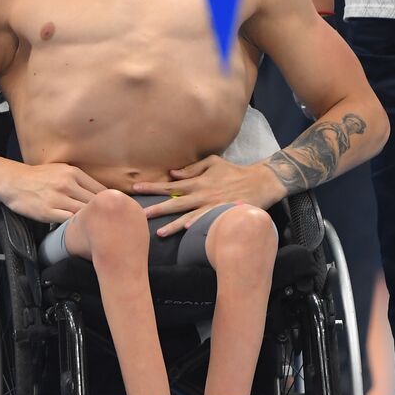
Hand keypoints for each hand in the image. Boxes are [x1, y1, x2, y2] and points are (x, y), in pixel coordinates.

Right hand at [0, 163, 106, 223]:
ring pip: (83, 213)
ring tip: (99, 229)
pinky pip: (68, 221)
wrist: (13, 181)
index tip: (115, 210)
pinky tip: (81, 230)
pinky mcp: (48, 211)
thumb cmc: (37, 177)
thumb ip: (78, 180)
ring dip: (92, 221)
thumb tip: (98, 193)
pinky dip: (76, 226)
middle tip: (111, 223)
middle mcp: (67, 184)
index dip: (109, 202)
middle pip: (95, 202)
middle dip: (104, 213)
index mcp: (73, 173)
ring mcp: (58, 198)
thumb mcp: (61, 170)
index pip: (100, 189)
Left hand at [131, 156, 282, 236]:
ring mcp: (212, 205)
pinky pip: (208, 220)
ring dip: (174, 224)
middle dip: (157, 209)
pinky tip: (189, 230)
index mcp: (197, 181)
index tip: (136, 188)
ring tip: (160, 232)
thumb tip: (172, 173)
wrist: (259, 182)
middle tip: (140, 215)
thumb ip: (192, 168)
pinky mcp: (223, 213)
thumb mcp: (213, 162)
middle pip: (175, 202)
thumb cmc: (234, 172)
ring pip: (189, 216)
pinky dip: (199, 224)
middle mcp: (201, 193)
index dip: (152, 187)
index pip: (170, 185)